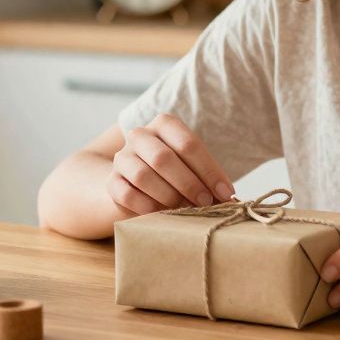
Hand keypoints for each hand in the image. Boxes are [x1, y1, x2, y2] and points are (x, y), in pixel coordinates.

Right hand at [108, 113, 235, 215]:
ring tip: (183, 209)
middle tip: (205, 203)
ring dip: (168, 196)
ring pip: (142, 175)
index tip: (225, 193)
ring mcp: (122, 157)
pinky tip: (161, 214)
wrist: (134, 179)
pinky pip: (126, 194)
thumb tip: (228, 197)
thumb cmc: (173, 172)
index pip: (188, 144)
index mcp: (164, 124)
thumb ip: (206, 177)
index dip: (209, 171)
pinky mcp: (111, 181)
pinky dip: (146, 206)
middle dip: (189, 184)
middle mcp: (140, 135)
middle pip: (163, 158)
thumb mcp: (191, 167)